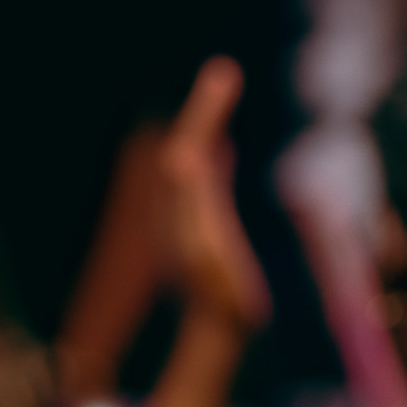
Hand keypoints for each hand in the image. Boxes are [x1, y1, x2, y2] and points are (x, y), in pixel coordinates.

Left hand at [157, 58, 270, 334]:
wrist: (217, 332)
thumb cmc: (220, 297)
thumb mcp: (208, 248)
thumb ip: (196, 202)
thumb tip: (182, 156)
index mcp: (183, 203)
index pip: (189, 142)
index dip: (206, 110)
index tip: (225, 76)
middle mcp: (181, 205)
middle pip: (190, 143)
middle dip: (207, 109)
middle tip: (225, 74)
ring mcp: (191, 218)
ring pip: (196, 159)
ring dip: (209, 128)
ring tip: (222, 98)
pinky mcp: (205, 231)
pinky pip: (207, 182)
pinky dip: (215, 158)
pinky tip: (225, 153)